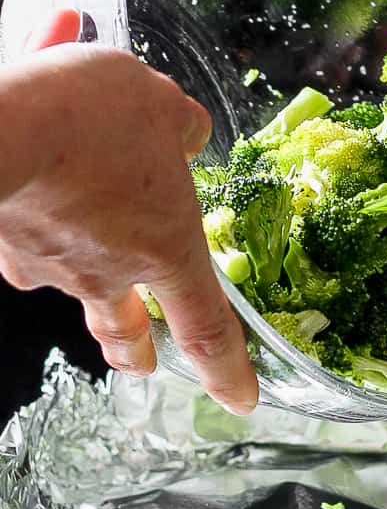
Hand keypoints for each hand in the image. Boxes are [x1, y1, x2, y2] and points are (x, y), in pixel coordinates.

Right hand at [0, 22, 258, 414]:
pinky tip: (35, 170)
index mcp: (166, 249)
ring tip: (78, 208)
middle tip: (139, 358)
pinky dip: (35, 205)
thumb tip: (183, 135)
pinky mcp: (4, 244)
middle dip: (134, 349)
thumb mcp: (161, 108)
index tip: (239, 400)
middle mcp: (107, 270)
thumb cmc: (91, 117)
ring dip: (77, 252)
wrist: (1, 126)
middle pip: (126, 330)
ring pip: (68, 273)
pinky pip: (26, 231)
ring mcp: (50, 265)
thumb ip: (179, 128)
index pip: (207, 329)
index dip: (228, 371)